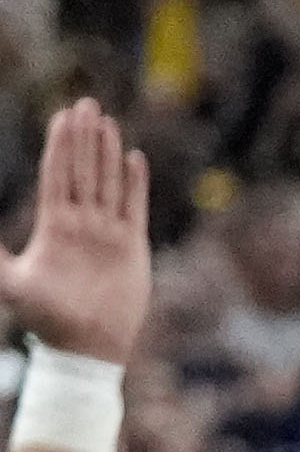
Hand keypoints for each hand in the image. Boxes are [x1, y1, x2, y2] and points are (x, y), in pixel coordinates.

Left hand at [0, 102, 152, 367]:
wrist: (85, 347)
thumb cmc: (45, 318)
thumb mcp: (9, 282)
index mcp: (54, 225)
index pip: (58, 174)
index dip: (60, 144)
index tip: (62, 116)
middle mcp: (81, 223)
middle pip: (83, 170)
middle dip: (83, 137)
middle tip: (85, 104)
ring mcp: (108, 234)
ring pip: (108, 182)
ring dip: (107, 152)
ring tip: (107, 122)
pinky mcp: (132, 248)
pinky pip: (135, 208)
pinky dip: (135, 184)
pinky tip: (134, 159)